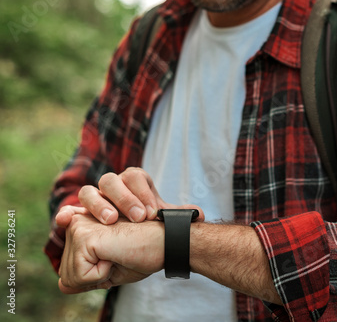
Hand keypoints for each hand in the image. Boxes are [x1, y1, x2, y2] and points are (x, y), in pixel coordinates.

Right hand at [55, 167, 204, 225]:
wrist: (133, 230)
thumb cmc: (149, 220)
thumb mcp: (163, 218)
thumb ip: (177, 215)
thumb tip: (199, 214)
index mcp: (134, 180)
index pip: (136, 177)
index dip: (142, 193)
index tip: (151, 213)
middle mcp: (113, 185)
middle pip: (112, 181)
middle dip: (124, 198)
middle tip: (138, 217)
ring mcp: (95, 197)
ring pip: (89, 191)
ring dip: (98, 204)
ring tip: (110, 220)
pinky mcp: (80, 213)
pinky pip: (70, 209)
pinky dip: (67, 212)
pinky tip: (66, 220)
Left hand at [58, 213, 163, 293]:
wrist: (166, 242)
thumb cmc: (144, 252)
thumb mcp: (111, 269)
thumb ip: (85, 275)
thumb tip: (62, 285)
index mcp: (84, 224)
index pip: (69, 266)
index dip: (89, 274)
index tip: (111, 259)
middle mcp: (78, 221)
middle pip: (66, 272)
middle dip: (93, 275)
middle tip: (119, 256)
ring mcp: (79, 226)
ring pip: (70, 275)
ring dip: (98, 274)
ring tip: (119, 253)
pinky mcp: (84, 236)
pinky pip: (79, 276)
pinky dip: (100, 275)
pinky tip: (117, 254)